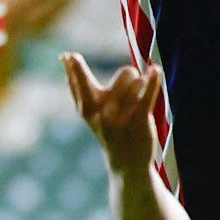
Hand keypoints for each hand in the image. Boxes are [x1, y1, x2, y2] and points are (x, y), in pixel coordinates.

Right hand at [62, 51, 161, 176]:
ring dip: (141, 84)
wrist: (126, 163)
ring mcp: (120, 117)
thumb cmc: (107, 128)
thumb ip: (77, 84)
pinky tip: (155, 70)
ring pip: (135, 81)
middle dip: (128, 75)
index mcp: (86, 107)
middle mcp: (101, 113)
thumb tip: (64, 57)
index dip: (74, 68)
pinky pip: (147, 93)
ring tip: (140, 96)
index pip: (78, 82)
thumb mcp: (88, 110)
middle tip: (131, 82)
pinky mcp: (138, 120)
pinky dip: (153, 80)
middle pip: (120, 76)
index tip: (69, 56)